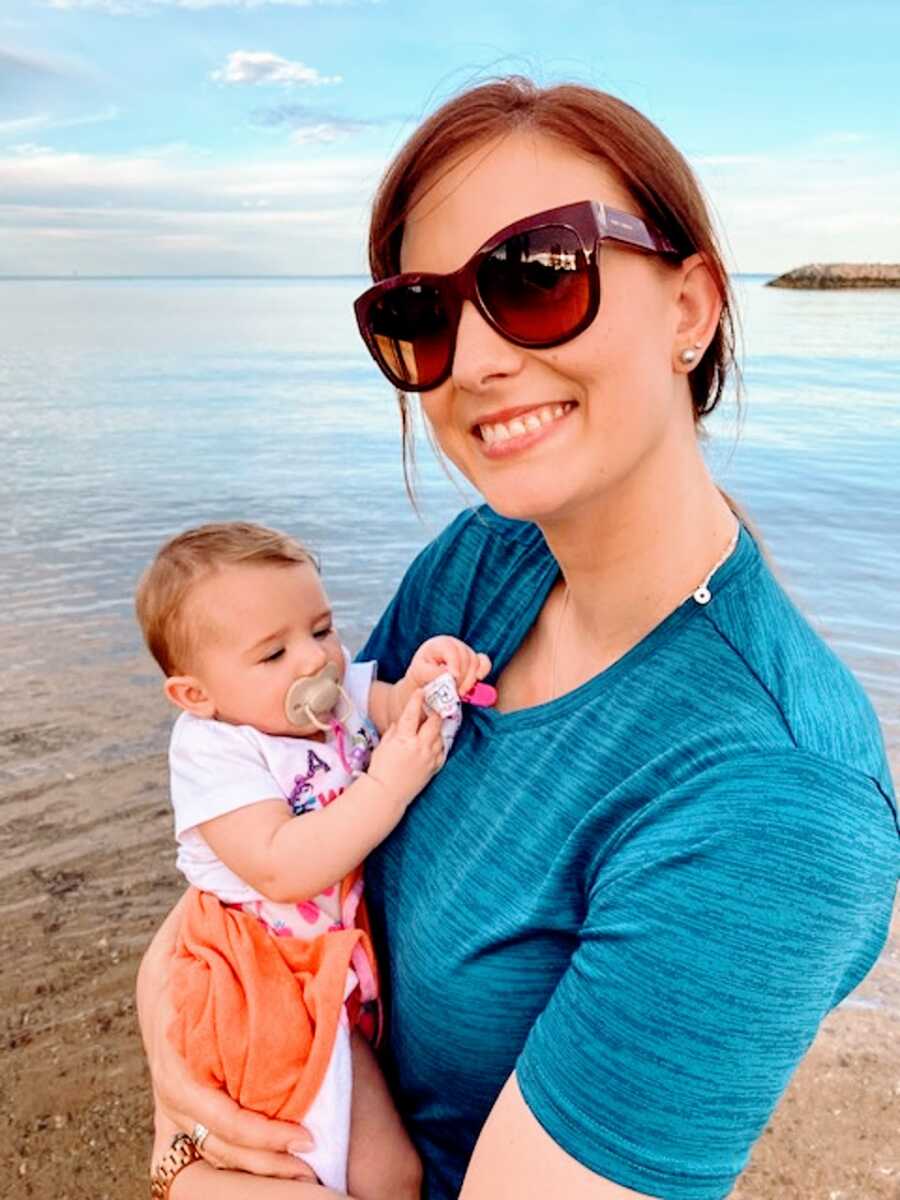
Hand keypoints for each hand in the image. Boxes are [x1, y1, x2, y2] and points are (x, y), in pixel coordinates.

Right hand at [139, 898, 316, 1183]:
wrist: (165, 959)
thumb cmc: (185, 942)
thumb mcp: (186, 928)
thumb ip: (214, 921)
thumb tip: (245, 905)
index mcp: (172, 1047)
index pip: (210, 1110)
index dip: (254, 1131)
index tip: (303, 1136)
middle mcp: (170, 1081)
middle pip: (214, 1141)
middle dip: (263, 1160)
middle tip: (314, 1164)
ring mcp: (173, 1098)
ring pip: (212, 1150)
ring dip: (258, 1168)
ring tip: (307, 1177)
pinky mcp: (186, 1105)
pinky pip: (208, 1145)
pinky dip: (242, 1159)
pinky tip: (281, 1167)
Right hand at [367, 688, 444, 806]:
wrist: (387, 793)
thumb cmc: (380, 769)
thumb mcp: (383, 745)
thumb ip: (394, 731)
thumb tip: (401, 721)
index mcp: (404, 739)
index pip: (412, 714)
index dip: (417, 700)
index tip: (420, 691)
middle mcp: (420, 746)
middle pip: (434, 722)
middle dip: (434, 712)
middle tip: (432, 707)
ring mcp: (429, 757)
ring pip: (440, 736)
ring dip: (437, 728)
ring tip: (433, 724)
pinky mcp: (434, 767)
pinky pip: (442, 751)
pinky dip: (439, 744)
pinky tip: (434, 742)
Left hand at [408, 636, 491, 697]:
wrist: (425, 679)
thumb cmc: (421, 674)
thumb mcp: (420, 672)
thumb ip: (432, 673)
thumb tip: (449, 674)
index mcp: (439, 644)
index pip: (451, 650)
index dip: (455, 663)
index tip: (454, 677)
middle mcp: (455, 644)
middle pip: (466, 656)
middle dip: (462, 676)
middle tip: (456, 692)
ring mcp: (466, 651)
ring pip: (475, 662)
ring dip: (470, 679)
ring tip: (460, 692)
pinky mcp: (475, 660)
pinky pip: (485, 663)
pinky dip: (483, 671)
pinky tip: (477, 680)